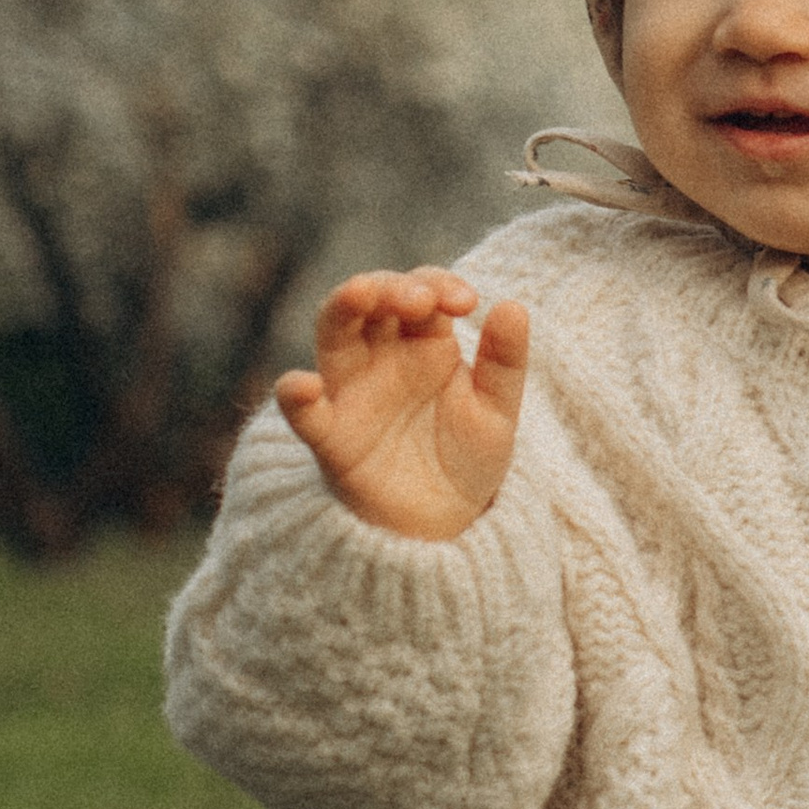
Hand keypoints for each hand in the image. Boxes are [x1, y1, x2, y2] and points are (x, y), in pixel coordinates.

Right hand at [275, 268, 527, 540]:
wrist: (446, 523)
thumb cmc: (466, 458)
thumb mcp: (496, 410)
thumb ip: (504, 363)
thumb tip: (511, 305)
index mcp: (424, 343)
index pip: (421, 292)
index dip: (437, 285)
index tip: (466, 302)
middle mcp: (381, 356)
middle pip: (372, 300)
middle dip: (391, 287)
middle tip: (421, 300)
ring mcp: (351, 391)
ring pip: (333, 334)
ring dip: (342, 308)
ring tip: (360, 293)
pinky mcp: (332, 436)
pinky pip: (304, 413)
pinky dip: (296, 397)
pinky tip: (302, 386)